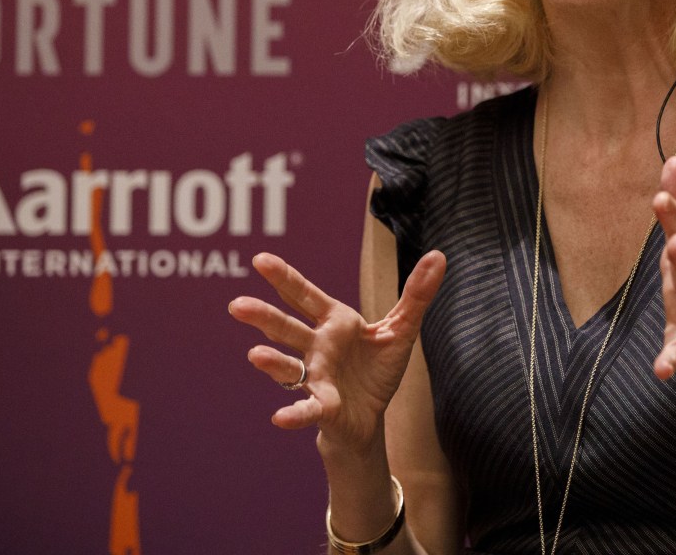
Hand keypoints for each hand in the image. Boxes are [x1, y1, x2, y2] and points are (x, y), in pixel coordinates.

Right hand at [227, 250, 444, 449]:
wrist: (370, 417)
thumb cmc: (376, 369)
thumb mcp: (401, 330)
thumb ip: (416, 294)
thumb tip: (439, 256)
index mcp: (334, 322)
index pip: (306, 296)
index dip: (285, 278)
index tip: (260, 259)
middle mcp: (318, 347)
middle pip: (288, 328)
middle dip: (264, 316)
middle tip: (236, 305)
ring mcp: (317, 377)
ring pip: (289, 367)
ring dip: (272, 362)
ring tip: (254, 355)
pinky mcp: (323, 406)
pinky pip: (306, 408)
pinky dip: (294, 413)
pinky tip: (280, 418)